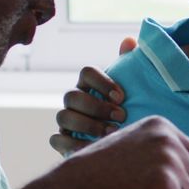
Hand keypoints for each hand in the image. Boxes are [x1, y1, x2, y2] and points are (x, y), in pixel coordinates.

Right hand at [50, 37, 136, 155]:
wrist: (124, 139)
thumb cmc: (126, 110)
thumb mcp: (132, 87)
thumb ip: (129, 64)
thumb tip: (128, 41)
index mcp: (89, 83)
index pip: (86, 72)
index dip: (102, 83)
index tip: (122, 97)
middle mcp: (74, 99)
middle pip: (72, 96)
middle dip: (96, 107)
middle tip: (121, 116)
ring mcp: (66, 119)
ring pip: (63, 116)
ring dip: (87, 125)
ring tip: (111, 133)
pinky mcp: (63, 141)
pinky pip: (56, 140)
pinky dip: (71, 144)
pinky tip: (93, 148)